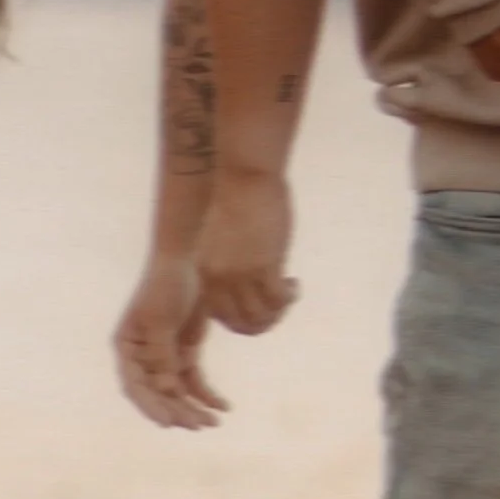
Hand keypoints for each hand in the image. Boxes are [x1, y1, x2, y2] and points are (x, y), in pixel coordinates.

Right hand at [113, 255, 229, 431]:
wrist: (185, 261)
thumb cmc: (165, 285)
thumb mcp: (162, 319)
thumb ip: (163, 354)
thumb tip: (168, 389)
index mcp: (127, 348)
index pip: (135, 385)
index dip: (150, 406)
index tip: (168, 423)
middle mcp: (142, 358)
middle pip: (157, 393)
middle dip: (177, 411)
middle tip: (198, 425)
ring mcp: (164, 357)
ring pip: (177, 392)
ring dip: (194, 407)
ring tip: (214, 422)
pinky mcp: (184, 353)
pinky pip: (195, 380)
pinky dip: (207, 394)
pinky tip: (223, 407)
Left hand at [197, 166, 300, 337]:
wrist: (245, 175)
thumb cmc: (237, 199)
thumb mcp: (222, 240)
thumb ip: (229, 264)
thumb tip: (248, 284)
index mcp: (205, 271)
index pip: (220, 315)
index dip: (242, 317)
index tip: (258, 304)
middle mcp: (218, 278)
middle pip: (241, 322)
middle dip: (263, 322)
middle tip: (278, 308)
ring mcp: (240, 275)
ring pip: (261, 316)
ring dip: (278, 312)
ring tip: (287, 293)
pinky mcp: (264, 266)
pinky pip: (278, 299)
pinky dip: (289, 297)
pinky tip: (294, 284)